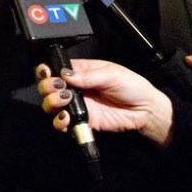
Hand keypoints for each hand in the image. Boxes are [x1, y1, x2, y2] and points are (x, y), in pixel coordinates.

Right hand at [35, 60, 173, 145]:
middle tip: (58, 87)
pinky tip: (66, 118)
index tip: (46, 72)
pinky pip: (63, 123)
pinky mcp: (82, 120)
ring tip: (64, 101)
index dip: (47, 69)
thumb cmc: (132, 86)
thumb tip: (65, 75)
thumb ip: (87, 76)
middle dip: (47, 86)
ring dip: (52, 102)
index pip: (57, 68)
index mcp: (81, 71)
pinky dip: (59, 122)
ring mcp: (78, 105)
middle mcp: (76, 87)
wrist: (145, 110)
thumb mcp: (111, 74)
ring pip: (52, 104)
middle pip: (49, 86)